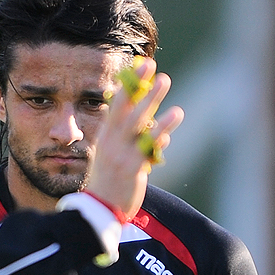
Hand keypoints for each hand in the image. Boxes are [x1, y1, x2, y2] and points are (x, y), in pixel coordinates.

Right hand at [85, 57, 183, 218]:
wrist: (99, 208)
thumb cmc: (109, 181)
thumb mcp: (113, 156)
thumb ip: (131, 140)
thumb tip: (154, 128)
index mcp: (105, 137)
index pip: (115, 107)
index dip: (126, 87)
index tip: (137, 68)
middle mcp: (111, 142)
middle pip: (126, 108)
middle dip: (137, 86)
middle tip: (150, 65)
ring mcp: (121, 153)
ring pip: (138, 121)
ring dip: (151, 100)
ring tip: (164, 81)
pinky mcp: (133, 167)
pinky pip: (149, 144)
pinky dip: (162, 129)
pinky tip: (175, 113)